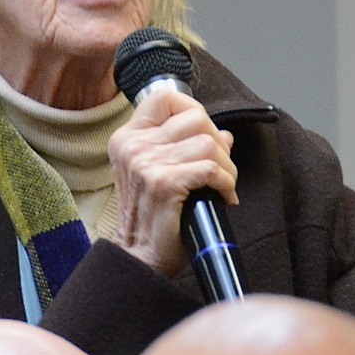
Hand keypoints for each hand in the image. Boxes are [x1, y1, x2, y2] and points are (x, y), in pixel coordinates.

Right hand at [108, 87, 237, 277]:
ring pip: (209, 142)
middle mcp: (133, 146)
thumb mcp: (160, 174)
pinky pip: (211, 169)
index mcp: (127, 139)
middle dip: (218, 143)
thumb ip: (186, 148)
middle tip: (219, 169)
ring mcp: (147, 164)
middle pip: (195, 117)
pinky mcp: (164, 183)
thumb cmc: (153, 218)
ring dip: (226, 167)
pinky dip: (226, 183)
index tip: (205, 132)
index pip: (164, 98)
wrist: (140, 257)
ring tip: (223, 186)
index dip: (192, 108)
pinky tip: (224, 196)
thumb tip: (224, 135)